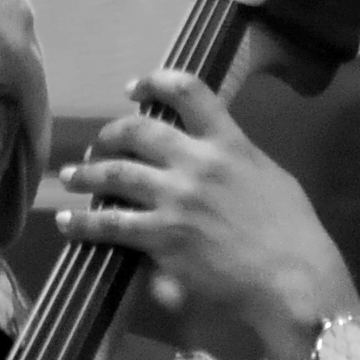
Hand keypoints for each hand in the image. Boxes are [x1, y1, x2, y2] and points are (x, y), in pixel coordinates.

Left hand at [55, 67, 356, 359]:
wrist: (290, 277)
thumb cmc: (292, 234)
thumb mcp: (269, 178)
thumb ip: (236, 163)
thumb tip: (213, 166)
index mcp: (228, 142)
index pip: (189, 92)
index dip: (154, 81)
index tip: (133, 87)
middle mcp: (197, 162)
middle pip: (138, 131)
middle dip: (111, 134)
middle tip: (98, 143)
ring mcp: (176, 199)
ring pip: (116, 175)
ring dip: (87, 173)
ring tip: (70, 176)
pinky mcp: (161, 236)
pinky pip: (111, 224)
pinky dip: (84, 222)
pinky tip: (68, 221)